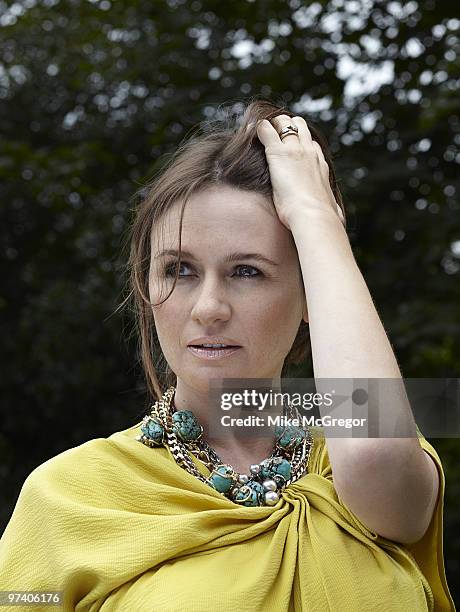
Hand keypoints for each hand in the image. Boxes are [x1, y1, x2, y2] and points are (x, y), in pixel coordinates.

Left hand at [256, 115, 345, 230]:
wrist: (312, 215)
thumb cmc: (321, 218)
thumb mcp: (331, 209)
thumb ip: (333, 208)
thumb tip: (340, 218)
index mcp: (321, 165)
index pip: (311, 144)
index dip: (301, 142)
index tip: (292, 147)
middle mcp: (310, 152)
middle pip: (299, 127)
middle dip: (287, 126)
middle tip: (274, 133)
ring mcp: (294, 150)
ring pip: (284, 123)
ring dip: (274, 124)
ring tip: (263, 130)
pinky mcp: (277, 153)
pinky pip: (266, 131)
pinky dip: (259, 129)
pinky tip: (253, 131)